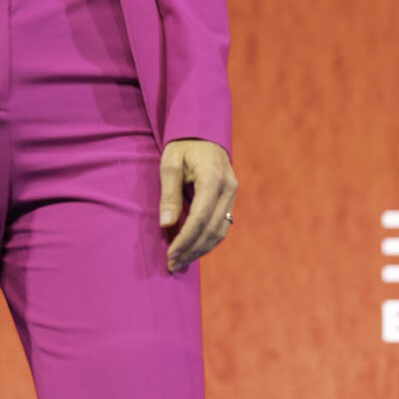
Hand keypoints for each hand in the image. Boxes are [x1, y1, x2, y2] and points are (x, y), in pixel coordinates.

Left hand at [159, 139, 236, 272]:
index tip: (170, 253)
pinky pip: (222, 226)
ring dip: (200, 250)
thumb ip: (169, 193)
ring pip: (220, 232)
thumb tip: (166, 224)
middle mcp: (228, 189)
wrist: (204, 133)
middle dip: (191, 250)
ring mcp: (232, 195)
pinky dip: (207, 241)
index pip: (200, 217)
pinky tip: (192, 249)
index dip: (185, 239)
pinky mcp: (230, 200)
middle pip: (211, 229)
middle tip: (172, 265)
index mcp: (212, 178)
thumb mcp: (170, 162)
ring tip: (180, 262)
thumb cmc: (183, 146)